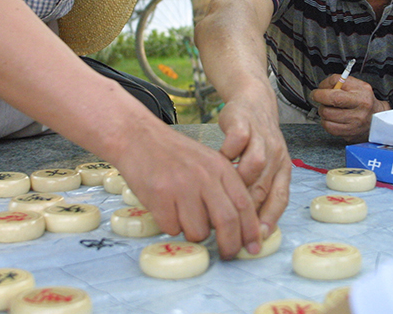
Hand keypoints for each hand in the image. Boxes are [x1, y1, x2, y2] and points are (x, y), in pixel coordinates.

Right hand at [118, 124, 260, 259]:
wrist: (140, 139)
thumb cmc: (175, 154)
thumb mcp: (208, 162)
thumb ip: (224, 188)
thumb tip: (240, 225)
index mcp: (221, 168)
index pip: (244, 204)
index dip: (251, 230)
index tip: (253, 247)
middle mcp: (204, 177)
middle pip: (227, 221)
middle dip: (230, 245)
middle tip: (227, 254)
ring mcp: (181, 187)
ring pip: (199, 231)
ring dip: (195, 233)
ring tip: (186, 217)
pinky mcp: (159, 197)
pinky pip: (173, 228)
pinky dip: (172, 226)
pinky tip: (167, 210)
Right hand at [216, 86, 290, 242]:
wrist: (252, 100)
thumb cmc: (255, 141)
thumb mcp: (263, 166)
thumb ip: (256, 191)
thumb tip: (246, 228)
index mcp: (282, 169)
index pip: (280, 199)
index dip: (269, 220)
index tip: (256, 238)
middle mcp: (276, 155)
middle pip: (265, 187)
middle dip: (249, 210)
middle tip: (230, 224)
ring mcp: (261, 138)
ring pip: (256, 165)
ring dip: (239, 181)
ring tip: (221, 193)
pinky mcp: (244, 122)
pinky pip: (238, 140)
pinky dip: (228, 153)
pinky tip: (216, 162)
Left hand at [311, 74, 387, 142]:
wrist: (377, 121)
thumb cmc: (365, 102)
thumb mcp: (358, 86)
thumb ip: (341, 82)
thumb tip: (323, 86)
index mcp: (362, 92)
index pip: (338, 82)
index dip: (324, 85)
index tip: (320, 88)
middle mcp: (360, 107)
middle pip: (332, 99)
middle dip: (320, 97)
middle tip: (318, 97)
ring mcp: (355, 122)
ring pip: (327, 114)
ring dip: (323, 111)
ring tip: (328, 109)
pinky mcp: (349, 133)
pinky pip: (329, 127)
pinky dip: (325, 122)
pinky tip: (331, 119)